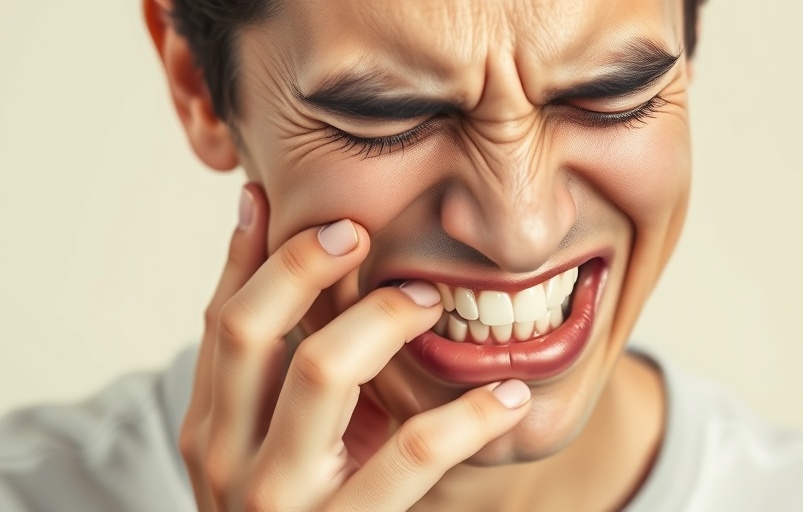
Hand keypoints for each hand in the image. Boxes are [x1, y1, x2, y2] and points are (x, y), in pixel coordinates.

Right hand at [179, 184, 532, 510]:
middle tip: (360, 227)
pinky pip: (410, 457)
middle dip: (304, 262)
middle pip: (249, 328)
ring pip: (322, 371)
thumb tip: (301, 265)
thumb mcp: (280, 443)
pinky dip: (468, 417)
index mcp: (211, 425)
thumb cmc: (305, 511)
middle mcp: (226, 457)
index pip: (223, 318)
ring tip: (433, 298)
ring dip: (384, 319)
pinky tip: (508, 395)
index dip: (249, 251)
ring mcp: (278, 499)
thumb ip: (288, 373)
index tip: (277, 194)